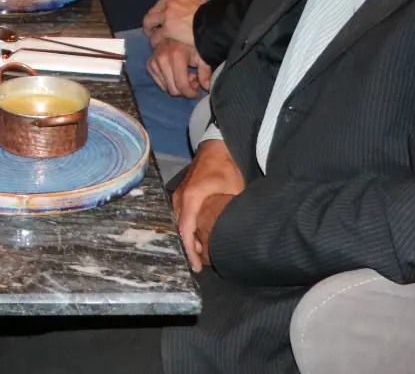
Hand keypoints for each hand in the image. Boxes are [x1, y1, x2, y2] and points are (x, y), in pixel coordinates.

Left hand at [143, 0, 207, 45]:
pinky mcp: (168, 28)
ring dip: (150, 30)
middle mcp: (170, 3)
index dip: (160, 12)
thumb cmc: (213, 16)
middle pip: (153, 11)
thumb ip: (192, 8)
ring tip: (152, 37)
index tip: (160, 19)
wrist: (215, 23)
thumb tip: (193, 13)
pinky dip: (155, 40)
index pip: (163, 3)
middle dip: (151, 21)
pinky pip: (156, 35)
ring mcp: (167, 15)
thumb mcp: (201, 6)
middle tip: (152, 29)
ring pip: (150, 21)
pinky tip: (156, 45)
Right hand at [146, 38, 209, 98]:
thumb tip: (207, 87)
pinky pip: (159, 83)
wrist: (177, 32)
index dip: (190, 93)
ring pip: (165, 87)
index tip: (197, 93)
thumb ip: (205, 72)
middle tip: (193, 82)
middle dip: (184, 90)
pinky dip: (168, 82)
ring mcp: (154, 61)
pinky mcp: (150, 64)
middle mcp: (162, 58)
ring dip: (176, 85)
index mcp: (176, 56)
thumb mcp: (201, 56)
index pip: (181, 84)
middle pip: (172, 89)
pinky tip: (176, 73)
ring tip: (185, 75)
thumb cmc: (191, 44)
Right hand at [172, 140, 244, 271]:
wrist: (216, 147)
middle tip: (201, 266)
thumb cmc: (226, 168)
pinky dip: (188, 228)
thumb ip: (228, 211)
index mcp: (191, 198)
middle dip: (189, 249)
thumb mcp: (232, 190)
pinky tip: (198, 238)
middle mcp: (180, 198)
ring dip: (188, 239)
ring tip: (201, 256)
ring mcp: (179, 195)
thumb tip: (236, 232)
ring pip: (180, 223)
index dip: (190, 250)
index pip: (186, 230)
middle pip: (180, 229)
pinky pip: (181, 216)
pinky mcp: (181, 194)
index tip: (196, 266)